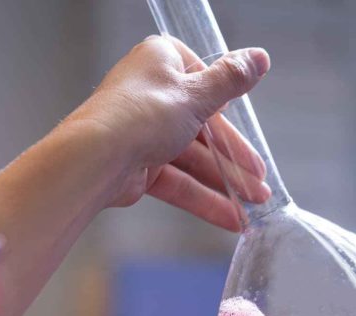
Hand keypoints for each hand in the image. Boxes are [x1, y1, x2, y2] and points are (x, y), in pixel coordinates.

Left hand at [70, 36, 271, 230]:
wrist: (94, 160)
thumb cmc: (142, 114)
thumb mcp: (197, 94)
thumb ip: (231, 80)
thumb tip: (260, 57)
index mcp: (161, 62)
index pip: (203, 80)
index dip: (226, 106)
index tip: (247, 128)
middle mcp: (150, 94)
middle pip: (203, 128)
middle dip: (234, 159)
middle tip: (260, 182)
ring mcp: (143, 132)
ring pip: (192, 159)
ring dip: (225, 182)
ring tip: (254, 204)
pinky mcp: (138, 167)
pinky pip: (178, 182)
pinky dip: (204, 199)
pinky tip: (231, 218)